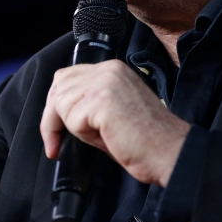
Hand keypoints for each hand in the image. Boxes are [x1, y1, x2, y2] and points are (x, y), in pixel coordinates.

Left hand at [40, 60, 190, 187]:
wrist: (170, 152)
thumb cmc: (146, 139)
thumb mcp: (113, 110)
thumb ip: (88, 101)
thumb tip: (57, 112)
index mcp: (112, 69)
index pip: (66, 78)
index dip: (56, 106)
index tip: (55, 132)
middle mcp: (108, 69)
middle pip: (58, 88)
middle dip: (52, 119)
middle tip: (55, 145)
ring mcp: (105, 82)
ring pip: (62, 105)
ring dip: (74, 128)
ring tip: (101, 137)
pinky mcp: (102, 99)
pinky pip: (72, 120)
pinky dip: (84, 136)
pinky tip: (107, 138)